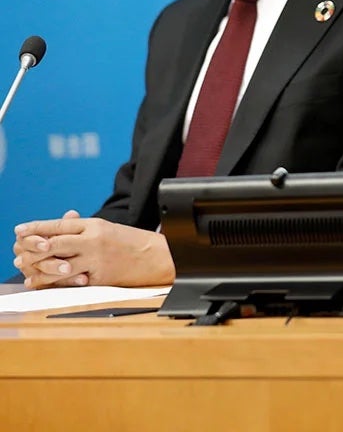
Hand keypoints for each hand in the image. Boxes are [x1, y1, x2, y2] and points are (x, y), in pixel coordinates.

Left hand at [13, 212, 174, 288]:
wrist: (160, 256)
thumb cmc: (133, 242)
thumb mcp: (108, 229)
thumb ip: (83, 229)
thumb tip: (58, 226)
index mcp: (95, 225)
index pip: (59, 225)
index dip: (36, 228)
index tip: (18, 230)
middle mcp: (94, 241)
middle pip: (54, 243)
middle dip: (32, 249)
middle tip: (17, 252)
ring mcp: (96, 260)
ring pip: (58, 265)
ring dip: (38, 268)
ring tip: (25, 269)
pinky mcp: (100, 278)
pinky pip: (71, 282)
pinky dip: (53, 283)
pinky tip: (41, 282)